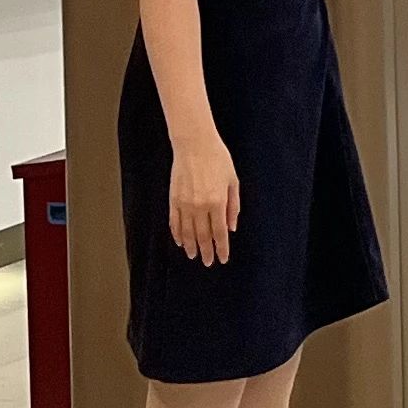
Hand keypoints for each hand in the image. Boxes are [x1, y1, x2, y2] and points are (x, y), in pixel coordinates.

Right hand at [169, 137, 242, 262]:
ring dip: (190, 246)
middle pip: (202, 236)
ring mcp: (184, 204)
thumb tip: (231, 228)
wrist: (194, 144)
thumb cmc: (218, 160)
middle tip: (208, 262)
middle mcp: (200, 206)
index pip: (220, 233)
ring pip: (186, 232)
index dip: (221, 248)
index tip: (222, 259)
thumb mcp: (233, 181)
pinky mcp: (173, 199)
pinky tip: (180, 241)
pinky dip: (177, 233)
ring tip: (193, 255)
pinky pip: (174, 222)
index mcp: (217, 202)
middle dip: (206, 251)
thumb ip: (233, 206)